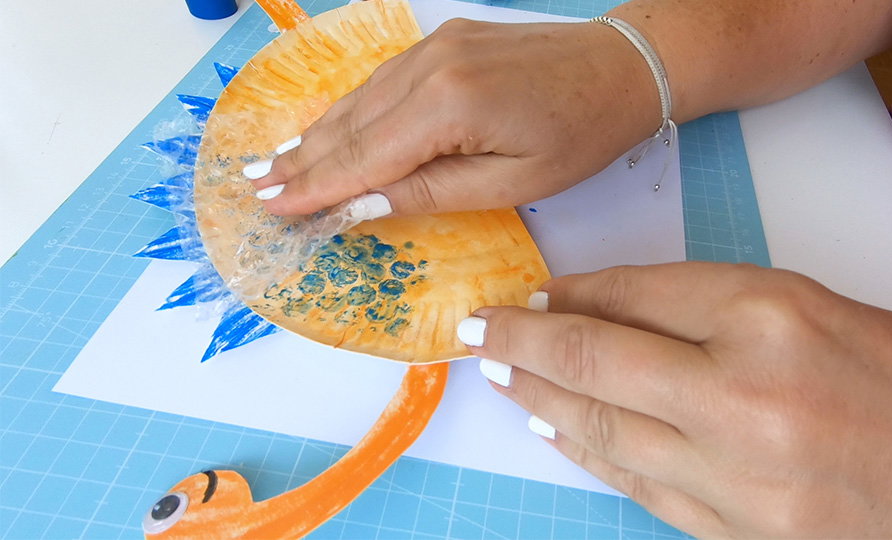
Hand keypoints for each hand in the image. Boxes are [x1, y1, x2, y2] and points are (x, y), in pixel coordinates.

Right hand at [249, 18, 659, 215]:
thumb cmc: (578, 134)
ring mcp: (434, 47)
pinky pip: (382, 83)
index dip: (315, 185)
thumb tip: (362, 204)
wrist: (620, 67)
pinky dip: (351, 112)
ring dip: (317, 135)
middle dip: (301, 160)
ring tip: (277, 163)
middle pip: (351, 125)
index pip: (364, 157)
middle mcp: (430, 66)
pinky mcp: (443, 40)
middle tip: (255, 188)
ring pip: (360, 100)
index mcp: (448, 105)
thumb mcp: (509, 183)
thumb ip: (429, 192)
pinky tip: (328, 129)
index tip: (273, 205)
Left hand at [457, 263, 891, 537]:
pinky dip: (588, 455)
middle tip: (478, 332)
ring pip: (603, 430)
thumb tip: (595, 303)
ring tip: (503, 376)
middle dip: (524, 341)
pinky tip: (555, 431)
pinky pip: (638, 486)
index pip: (634, 294)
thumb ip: (697, 303)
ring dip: (541, 398)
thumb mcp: (806, 307)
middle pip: (598, 358)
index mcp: (770, 317)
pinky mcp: (736, 533)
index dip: (567, 292)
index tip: (528, 294)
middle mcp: (744, 395)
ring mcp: (737, 476)